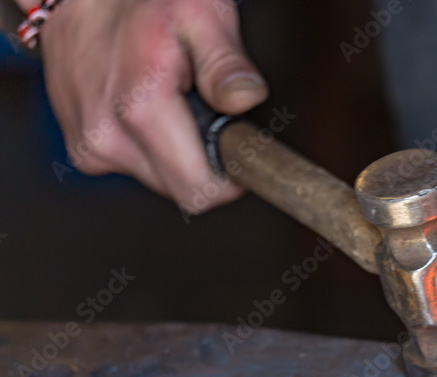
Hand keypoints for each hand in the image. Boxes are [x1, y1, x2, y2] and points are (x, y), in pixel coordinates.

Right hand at [27, 0, 267, 211]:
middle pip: (182, 189)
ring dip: (176, 151)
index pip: (200, 191)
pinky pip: (134, 165)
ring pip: (160, 179)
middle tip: (207, 113)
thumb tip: (245, 99)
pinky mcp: (83, 148)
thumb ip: (225, 62)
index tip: (241, 153)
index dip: (231, 179)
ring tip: (173, 101)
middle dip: (204, 161)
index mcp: (141, 110)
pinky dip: (149, 144)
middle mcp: (107, 137)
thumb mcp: (200, 14)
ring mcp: (90, 146)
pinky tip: (146, 105)